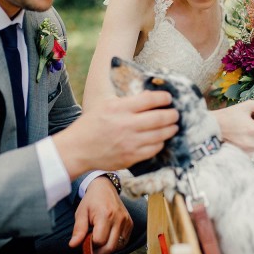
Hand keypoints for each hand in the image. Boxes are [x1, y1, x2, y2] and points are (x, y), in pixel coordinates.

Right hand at [54, 91, 178, 179]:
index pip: (150, 99)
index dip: (164, 98)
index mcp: (120, 108)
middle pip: (160, 118)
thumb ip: (127, 100)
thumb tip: (150, 95)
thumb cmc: (91, 124)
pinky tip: (161, 139)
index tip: (169, 99)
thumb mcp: (106, 104)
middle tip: (176, 114)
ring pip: (160, 135)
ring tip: (173, 126)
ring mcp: (130, 142)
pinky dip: (160, 143)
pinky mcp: (131, 157)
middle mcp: (127, 124)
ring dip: (170, 130)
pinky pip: (154, 149)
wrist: (78, 149)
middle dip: (172, 115)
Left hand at [68, 177, 132, 253]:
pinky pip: (124, 241)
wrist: (105, 187)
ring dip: (107, 249)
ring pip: (118, 246)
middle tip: (90, 252)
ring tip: (98, 244)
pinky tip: (107, 239)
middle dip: (99, 253)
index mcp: (106, 215)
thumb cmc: (92, 200)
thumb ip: (78, 230)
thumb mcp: (81, 212)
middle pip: (110, 247)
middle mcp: (119, 219)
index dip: (90, 246)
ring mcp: (126, 221)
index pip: (99, 241)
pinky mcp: (130, 223)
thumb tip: (73, 245)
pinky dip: (115, 244)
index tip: (84, 244)